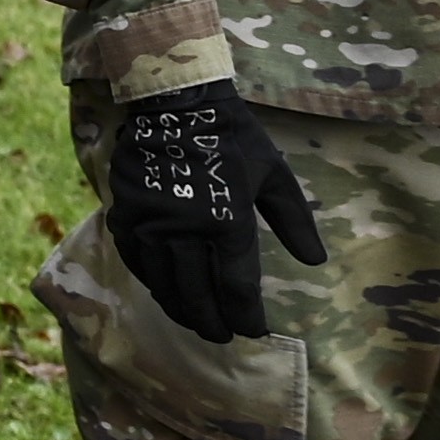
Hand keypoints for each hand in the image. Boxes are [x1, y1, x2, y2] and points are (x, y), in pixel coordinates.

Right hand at [101, 78, 322, 346]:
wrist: (174, 103)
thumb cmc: (232, 138)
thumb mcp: (274, 175)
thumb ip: (294, 221)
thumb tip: (315, 261)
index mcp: (227, 222)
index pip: (236, 287)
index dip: (245, 316)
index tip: (253, 331)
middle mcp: (185, 230)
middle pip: (197, 293)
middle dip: (212, 321)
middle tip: (222, 336)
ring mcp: (150, 225)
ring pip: (164, 282)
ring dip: (181, 307)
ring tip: (195, 321)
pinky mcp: (125, 215)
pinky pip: (137, 261)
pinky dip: (152, 281)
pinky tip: (163, 290)